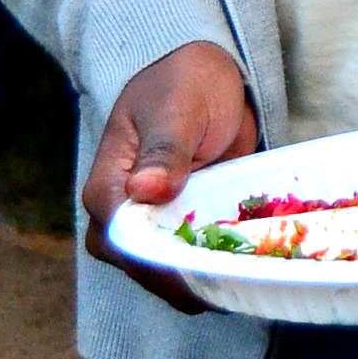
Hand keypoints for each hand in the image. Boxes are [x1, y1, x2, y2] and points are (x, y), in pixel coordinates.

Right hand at [83, 39, 257, 314]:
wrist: (205, 75)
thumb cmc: (183, 84)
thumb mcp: (177, 108)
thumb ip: (164, 149)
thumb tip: (144, 189)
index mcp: (106, 190)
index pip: (127, 244)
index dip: (164, 265)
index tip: (204, 274)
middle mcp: (120, 218)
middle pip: (146, 270)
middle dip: (188, 282)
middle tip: (239, 283)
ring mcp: (150, 226)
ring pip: (169, 274)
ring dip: (206, 280)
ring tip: (250, 279)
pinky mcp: (179, 228)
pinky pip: (192, 259)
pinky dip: (217, 267)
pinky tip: (249, 270)